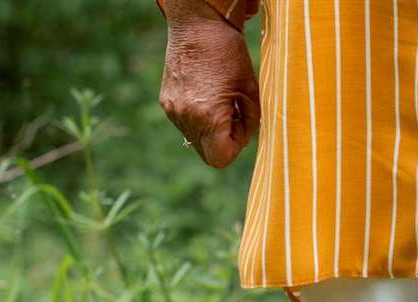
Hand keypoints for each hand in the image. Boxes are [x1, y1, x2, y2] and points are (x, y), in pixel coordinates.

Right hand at [159, 0, 259, 168]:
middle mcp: (185, 117)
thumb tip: (246, 138)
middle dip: (225, 140)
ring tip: (222, 101)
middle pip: (208, 153)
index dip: (237, 146)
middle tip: (236, 114)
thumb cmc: (229, 55)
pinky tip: (208, 95)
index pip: (221, 158)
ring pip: (196, 140)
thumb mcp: (250, 91)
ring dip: (212, 129)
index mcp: (207, 116)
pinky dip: (200, 117)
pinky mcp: (166, 101)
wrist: (197, 25)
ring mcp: (173, 110)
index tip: (244, 124)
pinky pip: (186, 123)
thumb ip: (251, 121)